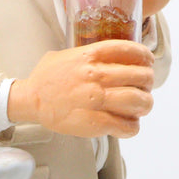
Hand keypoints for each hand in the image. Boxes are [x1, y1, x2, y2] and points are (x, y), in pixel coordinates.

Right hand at [8, 40, 154, 138]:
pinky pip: (124, 125)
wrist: (31, 99)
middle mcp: (97, 75)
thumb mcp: (68, 54)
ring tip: (141, 109)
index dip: (146, 58)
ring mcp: (96, 100)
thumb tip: (110, 56)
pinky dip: (132, 127)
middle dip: (147, 85)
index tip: (148, 64)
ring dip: (144, 106)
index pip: (132, 51)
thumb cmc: (47, 78)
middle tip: (144, 90)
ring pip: (137, 101)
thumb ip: (91, 54)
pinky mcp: (93, 122)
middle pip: (140, 77)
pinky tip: (130, 126)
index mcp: (92, 55)